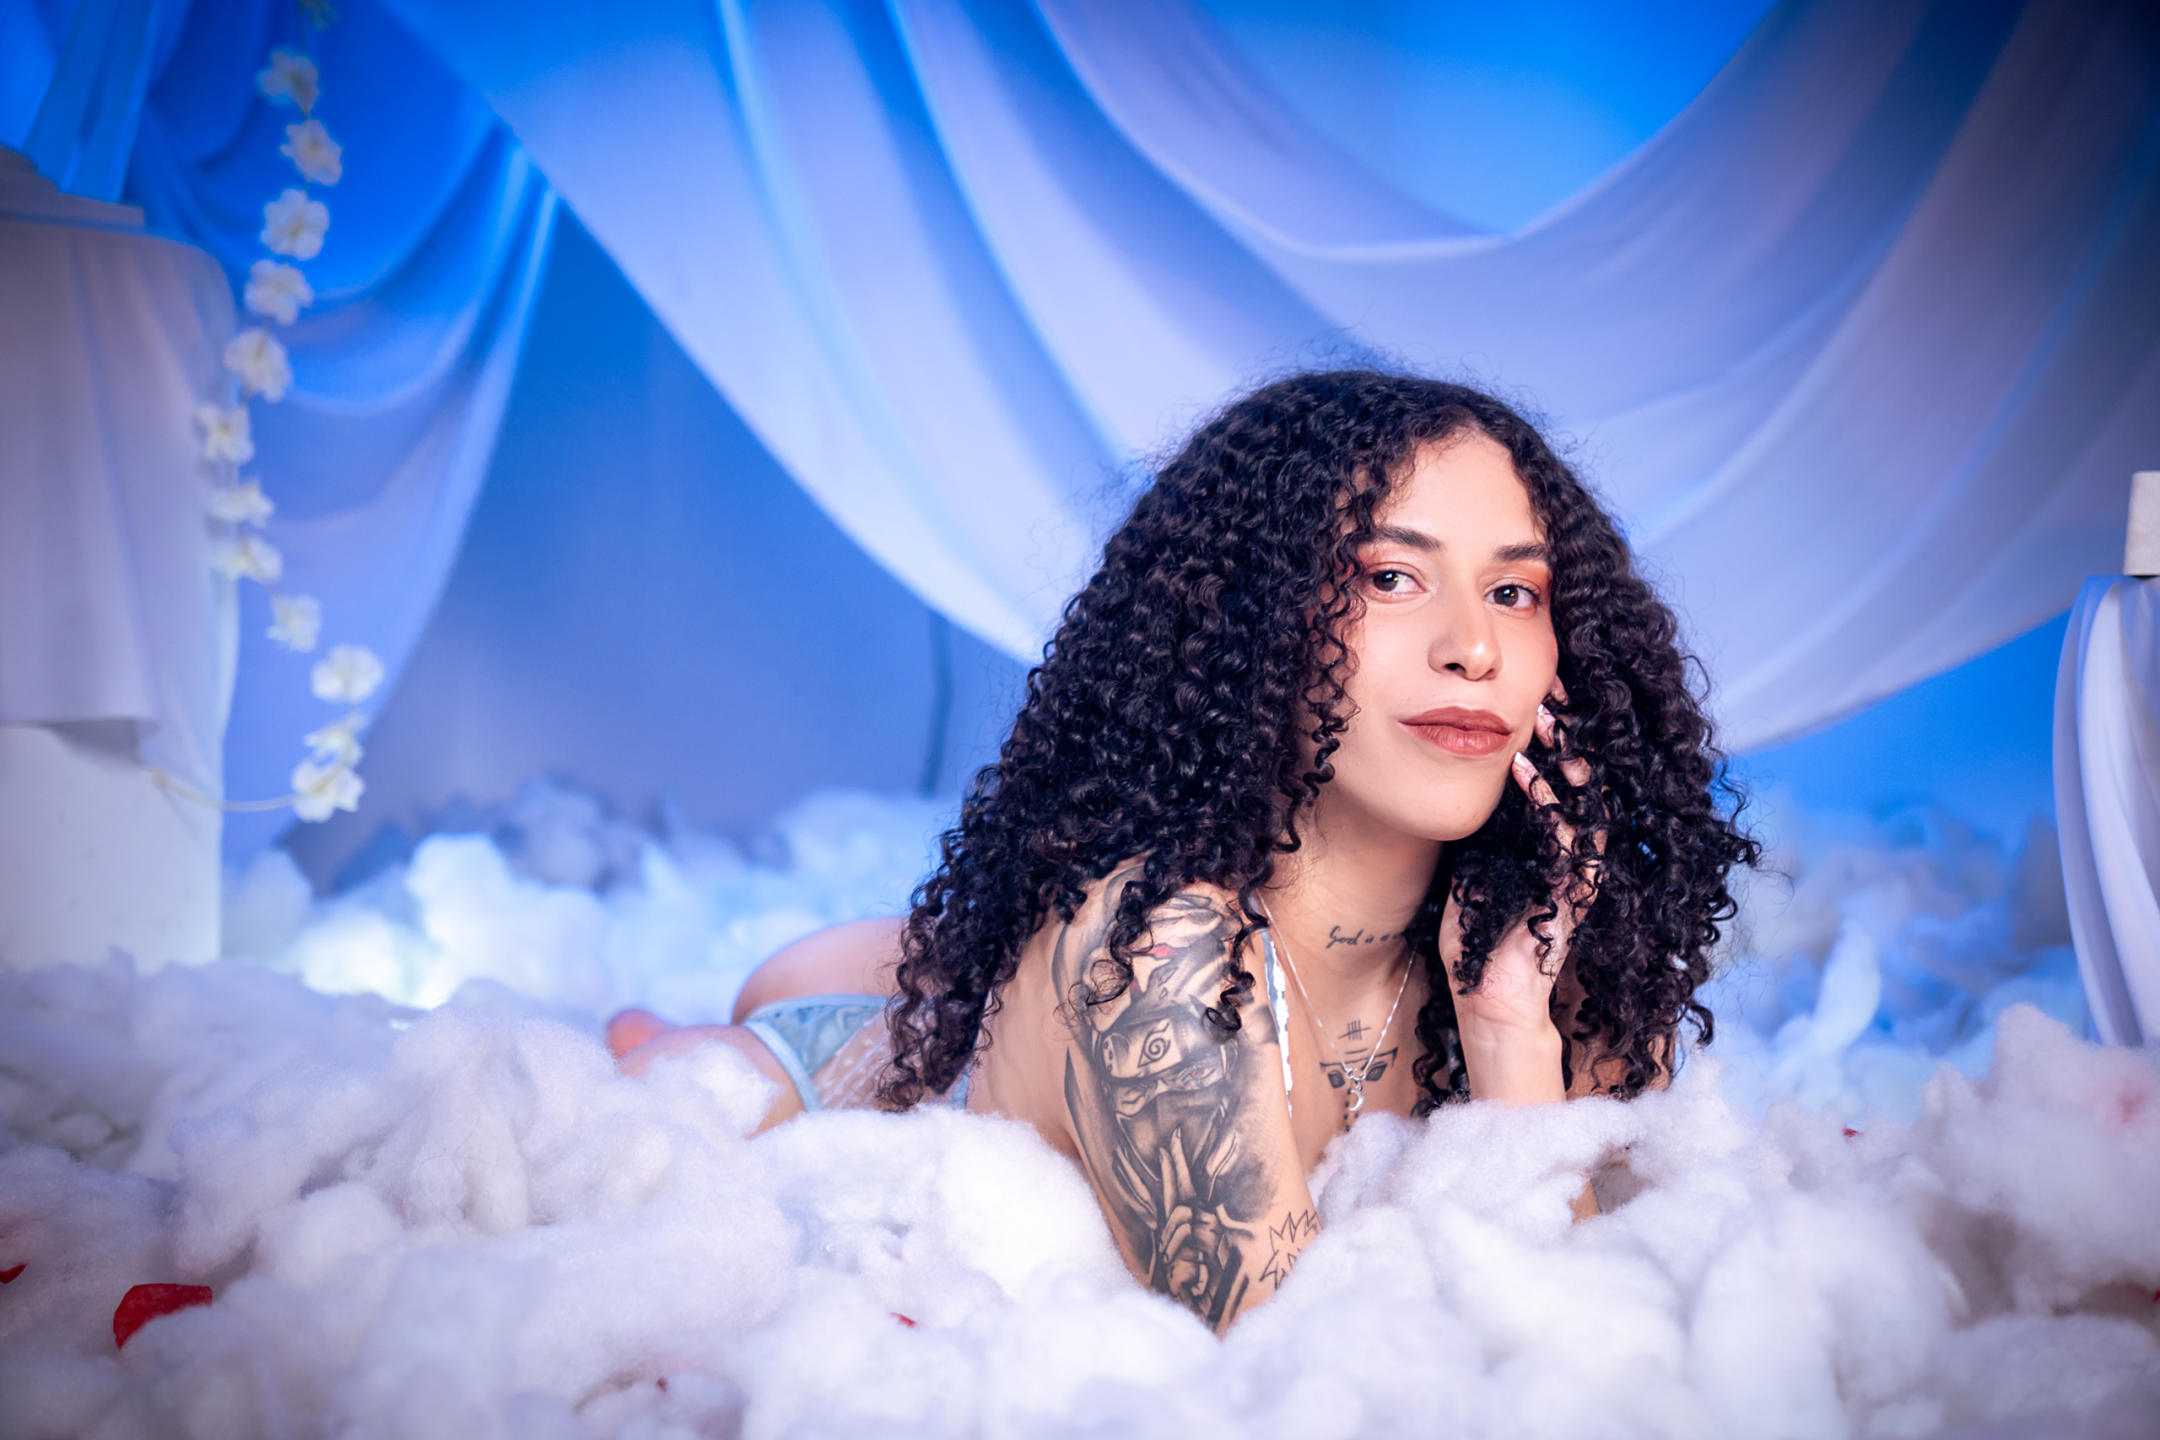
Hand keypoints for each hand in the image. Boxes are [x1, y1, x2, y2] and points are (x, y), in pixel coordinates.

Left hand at [1439, 678, 1607, 1044]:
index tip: (1539, 690)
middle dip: (1569, 732)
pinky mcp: (1570, 898)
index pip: (1562, 776)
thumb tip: (1458, 778)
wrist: (1486, 999)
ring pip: (1583, 802)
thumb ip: (1480, 825)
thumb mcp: (1473, 862)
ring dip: (1561, 757)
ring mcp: (1575, 874)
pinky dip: (1548, 804)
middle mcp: (1572, 852)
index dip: (1556, 733)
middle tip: (1551, 686)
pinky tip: (1526, 773)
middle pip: (1582, 780)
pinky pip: (1567, 842)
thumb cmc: (1478, 934)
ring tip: (1541, 717)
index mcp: (1552, 841)